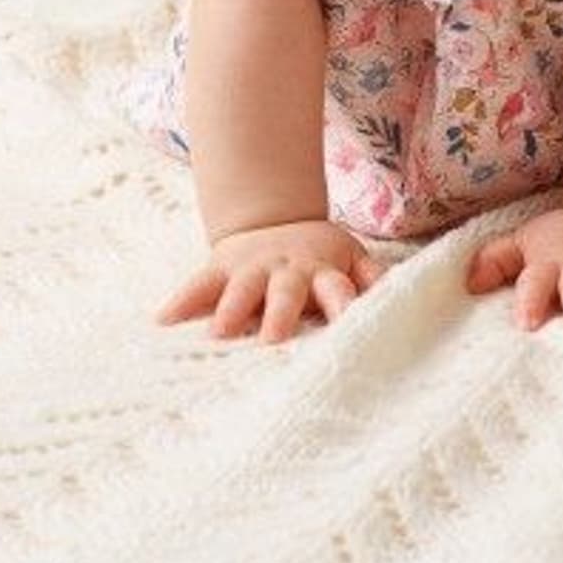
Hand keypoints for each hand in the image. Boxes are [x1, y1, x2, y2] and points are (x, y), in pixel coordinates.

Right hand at [159, 219, 390, 342]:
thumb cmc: (320, 257)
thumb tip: (401, 299)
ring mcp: (250, 268)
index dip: (342, 302)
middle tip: (273, 340)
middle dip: (279, 314)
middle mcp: (286, 269)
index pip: (337, 287)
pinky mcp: (219, 269)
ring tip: (218, 334)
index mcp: (323, 270)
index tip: (345, 321)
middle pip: (285, 291)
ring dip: (229, 309)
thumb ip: (373, 280)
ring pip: (239, 288)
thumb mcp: (352, 258)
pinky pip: (196, 285)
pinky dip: (180, 302)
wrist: (271, 221)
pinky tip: (161, 322)